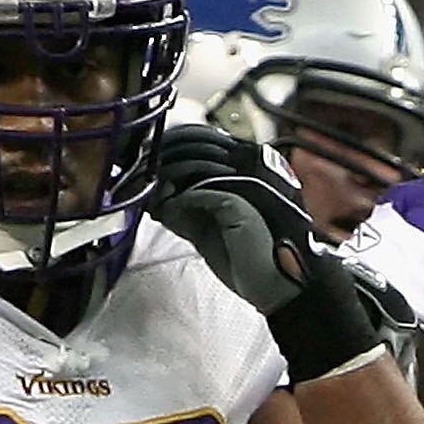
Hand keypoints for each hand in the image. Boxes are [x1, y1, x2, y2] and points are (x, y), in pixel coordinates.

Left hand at [148, 126, 405, 382]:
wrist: (277, 284)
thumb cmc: (246, 257)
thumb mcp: (208, 228)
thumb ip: (187, 208)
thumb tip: (157, 197)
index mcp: (245, 165)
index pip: (203, 139)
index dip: (172, 149)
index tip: (150, 169)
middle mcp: (251, 164)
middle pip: (196, 147)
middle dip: (165, 163)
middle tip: (146, 184)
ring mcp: (250, 180)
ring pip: (196, 167)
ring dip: (169, 182)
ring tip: (155, 201)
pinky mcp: (244, 201)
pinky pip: (202, 192)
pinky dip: (180, 201)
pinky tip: (167, 212)